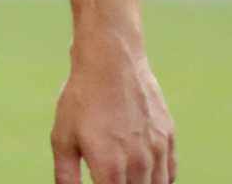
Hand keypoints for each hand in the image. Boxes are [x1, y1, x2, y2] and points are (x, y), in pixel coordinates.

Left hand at [52, 38, 175, 183]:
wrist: (111, 60)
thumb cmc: (82, 99)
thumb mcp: (62, 139)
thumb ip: (66, 178)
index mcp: (110, 167)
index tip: (99, 181)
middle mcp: (138, 164)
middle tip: (110, 177)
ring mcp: (157, 150)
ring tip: (124, 177)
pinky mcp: (168, 137)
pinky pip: (169, 174)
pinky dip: (159, 181)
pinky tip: (144, 175)